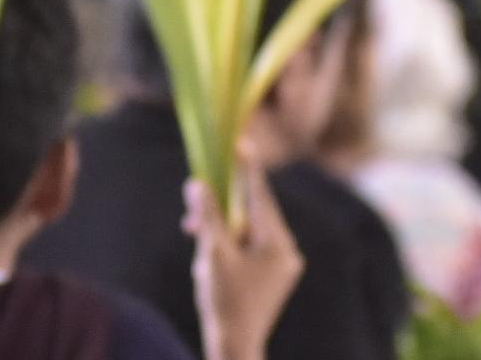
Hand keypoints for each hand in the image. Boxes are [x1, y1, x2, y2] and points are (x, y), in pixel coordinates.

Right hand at [183, 151, 303, 359]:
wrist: (236, 347)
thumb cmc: (224, 302)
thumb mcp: (212, 254)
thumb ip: (207, 216)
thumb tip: (198, 183)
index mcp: (277, 243)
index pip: (259, 195)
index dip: (247, 168)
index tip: (241, 142)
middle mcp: (287, 250)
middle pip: (252, 213)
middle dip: (222, 209)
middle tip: (193, 212)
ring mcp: (282, 265)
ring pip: (249, 231)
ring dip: (222, 230)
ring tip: (197, 243)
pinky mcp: (274, 276)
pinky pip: (252, 247)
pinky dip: (230, 244)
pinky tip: (210, 255)